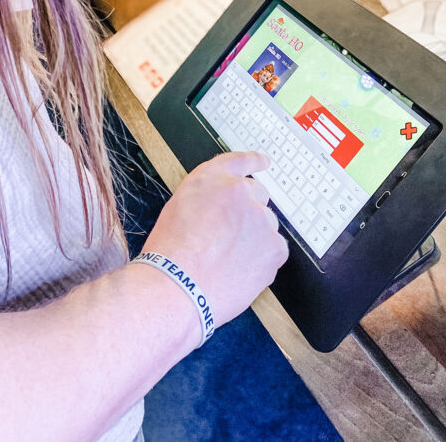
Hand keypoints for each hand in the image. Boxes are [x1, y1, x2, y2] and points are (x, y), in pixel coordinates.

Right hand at [141, 152, 288, 328]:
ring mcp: (259, 218)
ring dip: (255, 238)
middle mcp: (239, 191)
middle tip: (230, 238)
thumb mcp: (179, 207)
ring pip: (266, 226)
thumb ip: (207, 198)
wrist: (177, 285)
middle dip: (248, 213)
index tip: (263, 161)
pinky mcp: (274, 247)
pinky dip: (263, 259)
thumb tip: (224, 207)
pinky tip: (240, 269)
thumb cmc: (170, 253)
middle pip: (258, 196)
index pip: (239, 161)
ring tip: (228, 260)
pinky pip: (275, 250)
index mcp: (211, 178)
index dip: (253, 161)